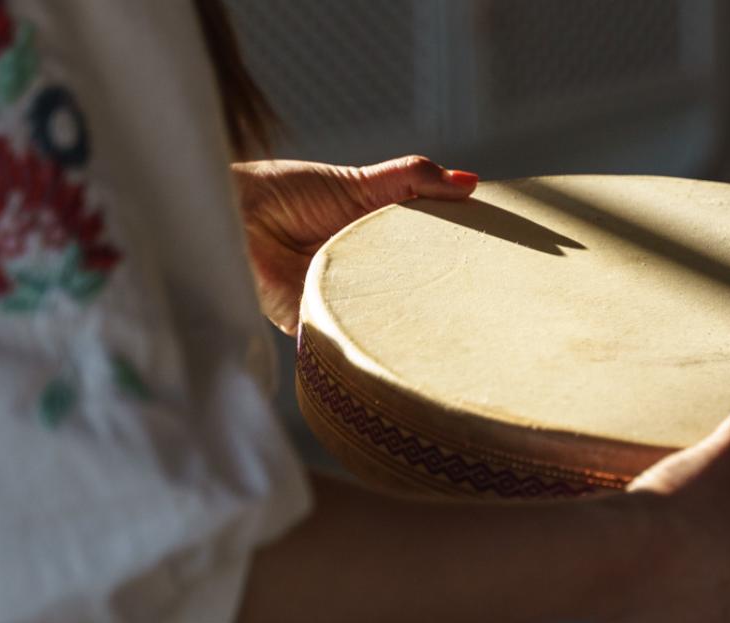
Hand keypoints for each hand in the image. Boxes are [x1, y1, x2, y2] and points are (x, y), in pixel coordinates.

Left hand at [231, 155, 478, 333]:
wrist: (235, 217)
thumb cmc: (287, 193)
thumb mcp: (362, 183)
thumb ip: (413, 180)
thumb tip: (470, 180)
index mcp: (373, 238)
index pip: (423, 252)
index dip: (452, 256)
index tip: (493, 260)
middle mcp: (361, 273)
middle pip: (410, 288)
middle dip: (439, 294)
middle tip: (483, 297)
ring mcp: (343, 300)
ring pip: (385, 315)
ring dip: (410, 317)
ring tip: (454, 317)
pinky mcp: (319, 325)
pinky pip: (353, 335)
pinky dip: (373, 333)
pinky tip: (403, 331)